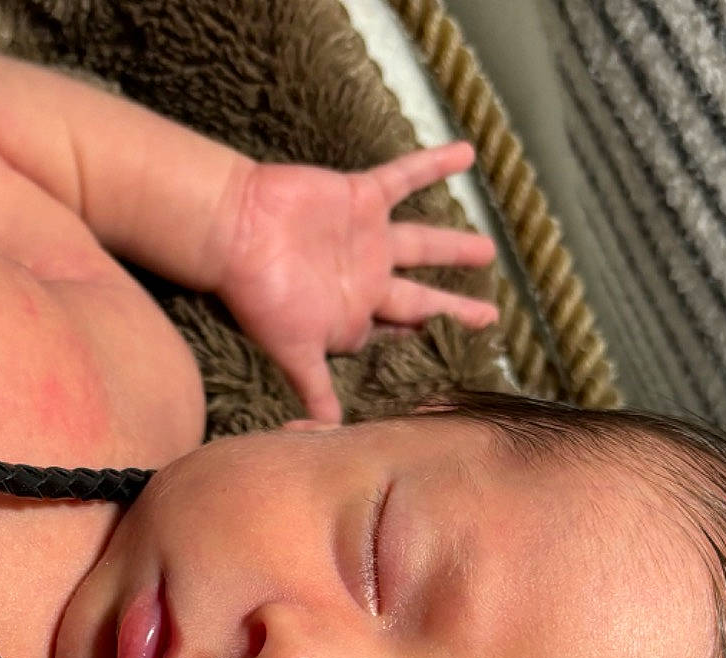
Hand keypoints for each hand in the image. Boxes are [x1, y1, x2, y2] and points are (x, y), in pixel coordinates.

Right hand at [213, 143, 499, 421]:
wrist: (236, 232)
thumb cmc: (261, 296)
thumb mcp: (293, 351)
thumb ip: (315, 390)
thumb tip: (328, 436)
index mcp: (351, 318)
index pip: (395, 336)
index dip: (422, 346)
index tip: (456, 359)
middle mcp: (363, 281)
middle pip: (419, 300)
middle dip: (452, 311)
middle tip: (489, 319)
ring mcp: (365, 240)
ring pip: (421, 245)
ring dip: (454, 247)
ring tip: (488, 252)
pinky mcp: (361, 199)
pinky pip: (405, 178)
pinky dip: (434, 165)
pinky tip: (467, 153)